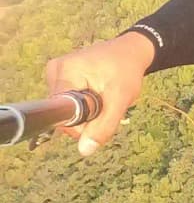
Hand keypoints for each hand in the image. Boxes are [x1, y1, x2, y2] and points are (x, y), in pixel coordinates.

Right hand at [44, 30, 155, 155]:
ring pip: (66, 111)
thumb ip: (104, 126)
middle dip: (86, 119)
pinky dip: (84, 106)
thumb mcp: (121, 99)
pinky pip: (68, 103)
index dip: (80, 124)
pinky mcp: (60, 78)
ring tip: (103, 97)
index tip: (98, 115)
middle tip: (106, 105)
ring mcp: (55, 74)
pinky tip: (96, 95)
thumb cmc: (127, 71)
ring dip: (87, 113)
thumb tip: (84, 150)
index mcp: (64, 72)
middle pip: (62, 114)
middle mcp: (54, 71)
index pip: (60, 114)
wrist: (131, 51)